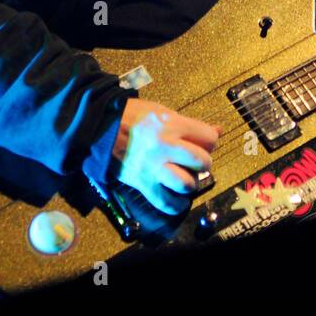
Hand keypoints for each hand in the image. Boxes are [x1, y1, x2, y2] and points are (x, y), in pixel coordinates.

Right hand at [111, 98, 221, 214]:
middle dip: (204, 163)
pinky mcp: (142, 182)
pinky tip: (175, 195)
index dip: (210, 141)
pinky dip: (174, 203)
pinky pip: (165, 202)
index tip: (204, 142)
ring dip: (190, 183)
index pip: (208, 138)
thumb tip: (217, 131)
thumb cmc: (131, 116)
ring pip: (186, 184)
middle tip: (196, 161)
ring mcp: (153, 167)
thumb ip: (189, 124)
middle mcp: (165, 146)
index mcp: (171, 125)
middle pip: (202, 161)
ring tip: (185, 177)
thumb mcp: (162, 112)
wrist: (99, 127)